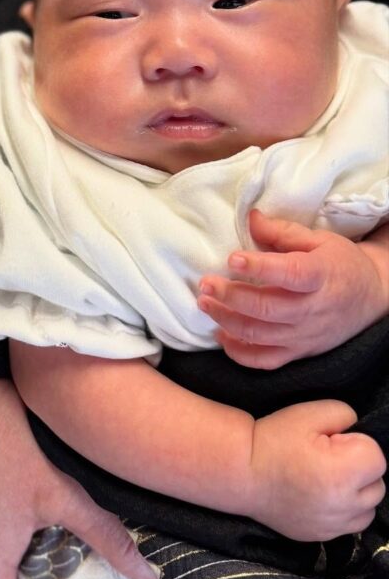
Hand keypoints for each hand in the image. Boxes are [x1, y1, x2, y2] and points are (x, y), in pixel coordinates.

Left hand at [198, 211, 388, 368]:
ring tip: (205, 303)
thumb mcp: (320, 240)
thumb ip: (282, 231)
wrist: (373, 298)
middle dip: (231, 296)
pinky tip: (221, 335)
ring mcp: (305, 335)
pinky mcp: (300, 352)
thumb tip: (250, 217)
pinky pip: (266, 361)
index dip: (259, 267)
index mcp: (321, 276)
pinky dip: (239, 353)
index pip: (290, 273)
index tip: (232, 258)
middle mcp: (313, 309)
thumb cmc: (341, 264)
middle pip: (267, 309)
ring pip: (260, 335)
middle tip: (205, 283)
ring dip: (227, 320)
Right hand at [248, 400, 384, 540]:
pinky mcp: (322, 536)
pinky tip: (318, 495)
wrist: (239, 472)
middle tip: (326, 458)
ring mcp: (334, 526)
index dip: (354, 443)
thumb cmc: (272, 439)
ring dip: (355, 492)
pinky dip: (342, 510)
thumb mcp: (306, 413)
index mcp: (341, 473)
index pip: (377, 457)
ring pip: (368, 508)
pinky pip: (349, 524)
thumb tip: (357, 429)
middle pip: (377, 484)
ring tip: (326, 478)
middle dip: (358, 469)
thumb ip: (343, 414)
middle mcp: (344, 505)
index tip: (330, 441)